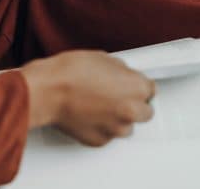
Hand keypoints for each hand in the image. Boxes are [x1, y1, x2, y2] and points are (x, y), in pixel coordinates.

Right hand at [19, 50, 155, 146]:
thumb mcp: (102, 58)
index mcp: (136, 88)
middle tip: (117, 97)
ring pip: (126, 127)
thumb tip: (121, 76)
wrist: (48, 91)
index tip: (130, 86)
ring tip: (99, 106)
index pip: (151, 90)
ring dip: (118, 118)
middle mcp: (131, 111)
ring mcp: (115, 128)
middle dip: (134, 104)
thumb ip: (120, 71)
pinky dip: (101, 127)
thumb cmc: (70, 72)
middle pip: (145, 113)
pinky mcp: (100, 141)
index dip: (138, 86)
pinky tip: (89, 115)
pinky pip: (107, 135)